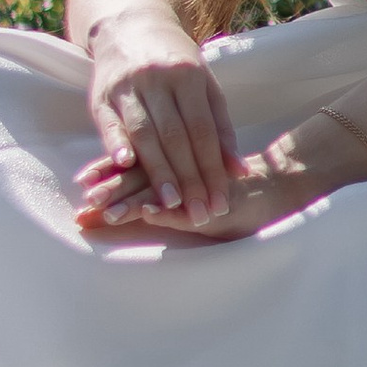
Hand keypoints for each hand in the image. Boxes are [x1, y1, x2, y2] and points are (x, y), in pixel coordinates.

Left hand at [76, 126, 354, 243]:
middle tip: (84, 205)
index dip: (109, 171)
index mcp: (180, 152)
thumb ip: (169, 181)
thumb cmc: (237, 190)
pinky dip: (163, 208)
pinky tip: (146, 214)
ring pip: (158, 185)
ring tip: (103, 213)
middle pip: (142, 171)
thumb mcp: (204, 178)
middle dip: (111, 189)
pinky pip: (185, 203)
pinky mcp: (217, 197)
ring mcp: (200, 179)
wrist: (284, 183)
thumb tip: (133, 193)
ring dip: (128, 200)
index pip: (138, 159)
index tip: (83, 184)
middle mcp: (188, 162)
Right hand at [83, 5, 242, 225]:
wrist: (129, 26)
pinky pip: (111, 122)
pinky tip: (124, 165)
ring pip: (146, 133)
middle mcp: (159, 79)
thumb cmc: (175, 63)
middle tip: (200, 213)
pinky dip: (117, 143)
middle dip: (190, 179)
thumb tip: (239, 171)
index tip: (220, 201)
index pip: (204, 130)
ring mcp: (129, 85)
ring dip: (159, 171)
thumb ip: (221, 128)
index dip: (213, 168)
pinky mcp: (101, 94)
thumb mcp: (204, 86)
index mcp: (190, 76)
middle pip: (177, 136)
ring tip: (172, 204)